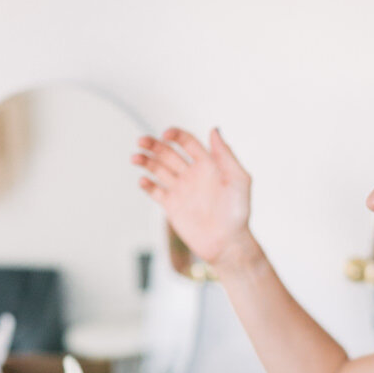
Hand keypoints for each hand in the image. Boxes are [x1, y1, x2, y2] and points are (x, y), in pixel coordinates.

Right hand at [132, 127, 252, 266]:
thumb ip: (226, 154)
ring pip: (158, 169)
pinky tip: (143, 180)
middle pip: (168, 153)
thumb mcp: (238, 179)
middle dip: (153, 145)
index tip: (165, 135)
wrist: (227, 243)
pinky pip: (155, 191)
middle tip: (141, 141)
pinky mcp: (171, 206)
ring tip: (135, 158)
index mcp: (208, 164)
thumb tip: (214, 129)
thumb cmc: (238, 212)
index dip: (175, 135)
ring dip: (146, 161)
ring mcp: (181, 189)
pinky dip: (147, 184)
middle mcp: (192, 174)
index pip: (187, 142)